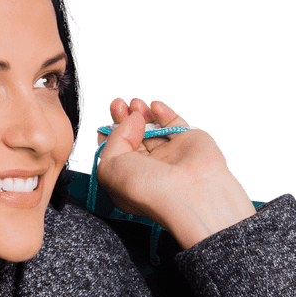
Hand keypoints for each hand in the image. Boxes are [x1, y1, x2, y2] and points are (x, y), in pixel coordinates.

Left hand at [96, 98, 255, 247]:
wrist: (189, 193)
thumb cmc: (148, 190)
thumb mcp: (109, 167)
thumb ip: (112, 139)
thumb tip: (131, 119)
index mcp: (126, 180)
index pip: (114, 152)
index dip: (109, 134)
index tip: (106, 120)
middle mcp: (147, 168)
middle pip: (131, 137)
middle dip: (123, 118)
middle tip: (118, 104)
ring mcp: (168, 155)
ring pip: (151, 128)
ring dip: (141, 113)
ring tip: (135, 103)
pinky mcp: (188, 142)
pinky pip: (174, 122)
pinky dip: (163, 112)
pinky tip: (155, 106)